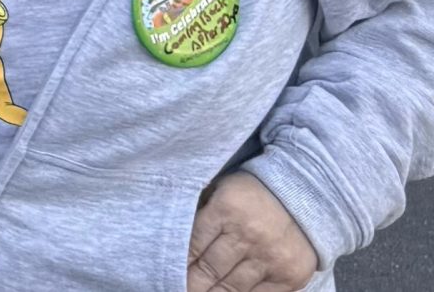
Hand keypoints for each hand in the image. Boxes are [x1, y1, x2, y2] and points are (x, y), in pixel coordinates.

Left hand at [187, 173, 317, 291]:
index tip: (167, 271)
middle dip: (192, 283)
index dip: (179, 262)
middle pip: (211, 270)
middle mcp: (249, 236)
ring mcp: (271, 259)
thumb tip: (177, 238)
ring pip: (233, 288)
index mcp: (227, 210)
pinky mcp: (290, 277)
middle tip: (178, 287)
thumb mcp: (221, 190)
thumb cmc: (251, 194)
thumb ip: (201, 212)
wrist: (303, 197)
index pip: (194, 244)